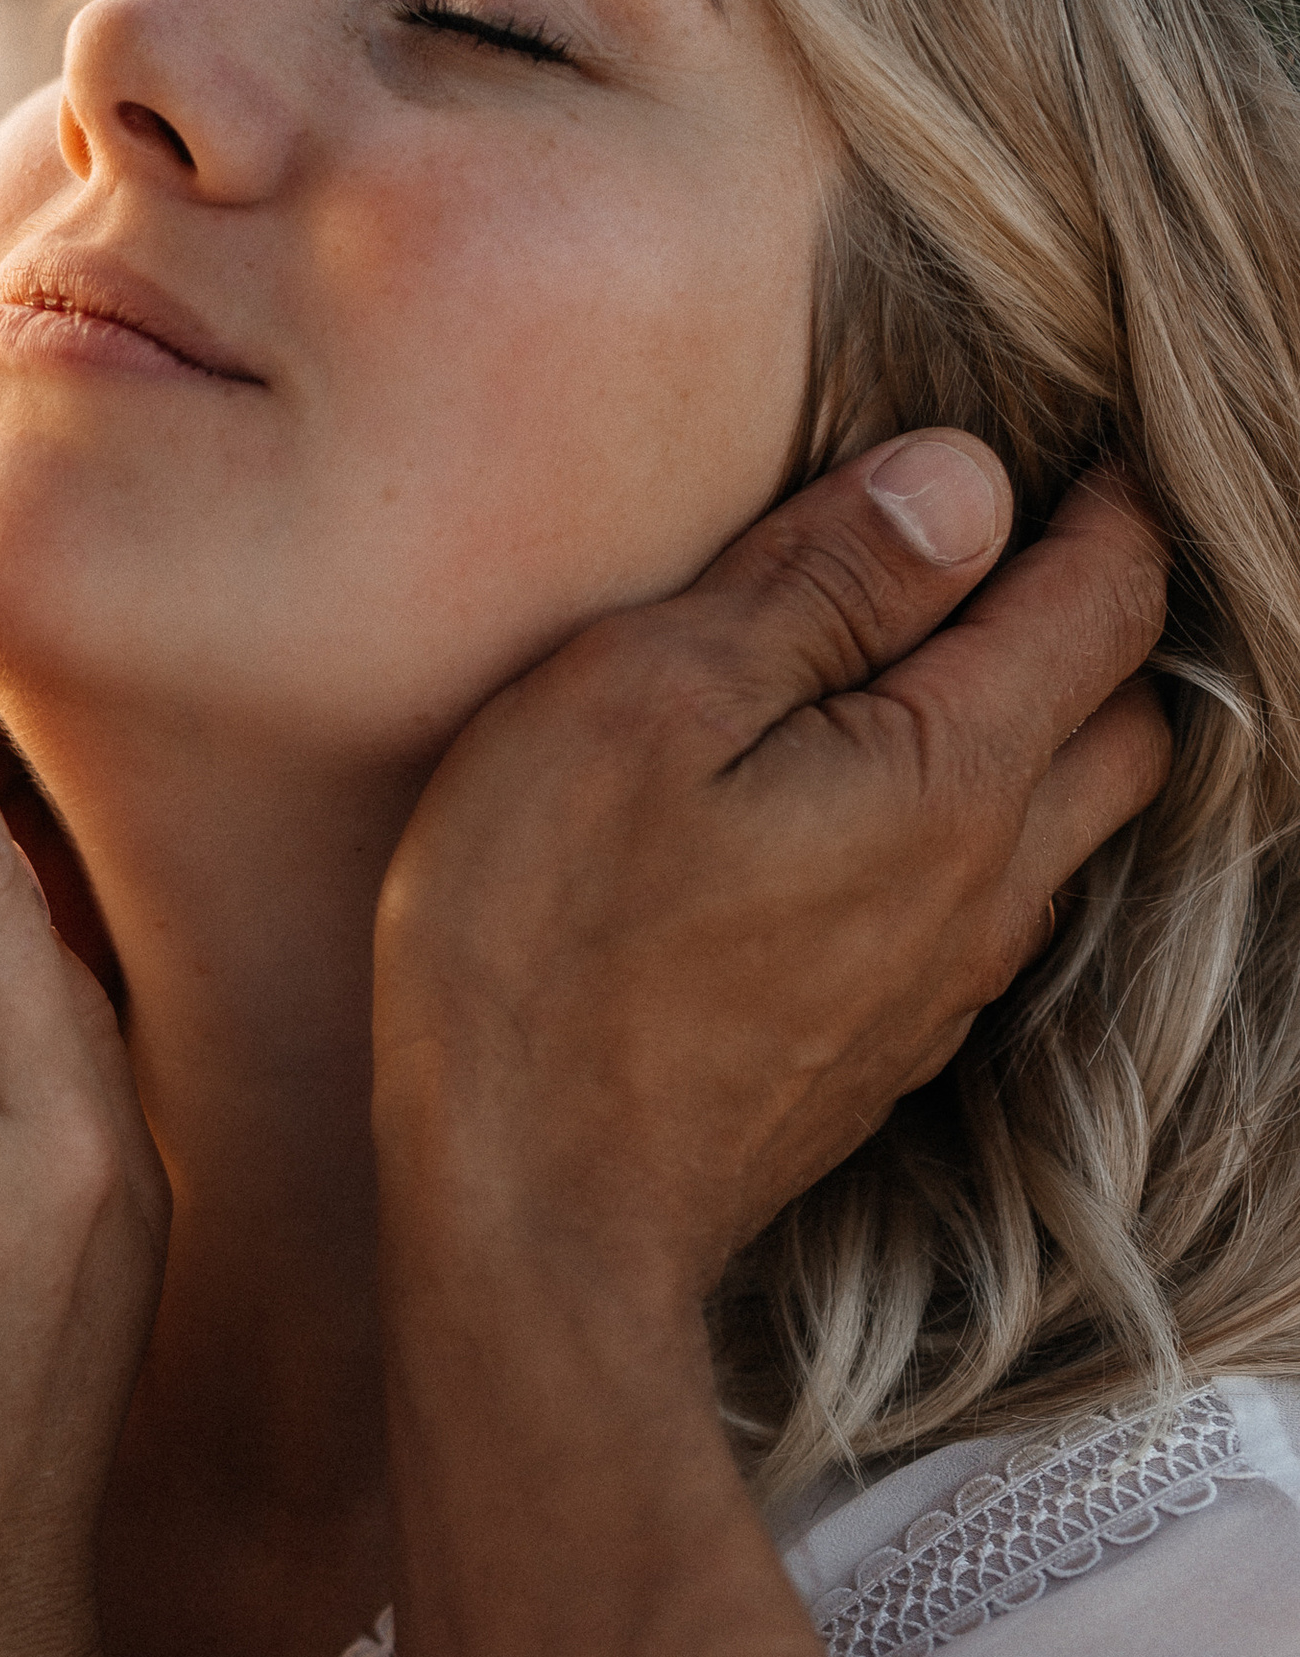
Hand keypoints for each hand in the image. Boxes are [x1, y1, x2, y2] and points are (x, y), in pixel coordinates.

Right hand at [374, 434, 1170, 1310]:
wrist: (529, 1217)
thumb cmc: (547, 943)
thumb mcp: (644, 703)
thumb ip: (816, 586)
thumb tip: (968, 482)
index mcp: (955, 773)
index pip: (1107, 600)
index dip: (1103, 501)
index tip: (1067, 438)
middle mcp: (987, 883)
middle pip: (1127, 718)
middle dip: (1103, 615)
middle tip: (1024, 539)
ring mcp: (940, 986)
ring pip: (1066, 826)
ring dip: (1046, 730)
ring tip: (953, 662)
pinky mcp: (877, 1054)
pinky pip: (983, 911)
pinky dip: (972, 831)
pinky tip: (873, 817)